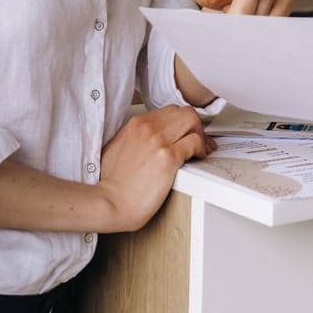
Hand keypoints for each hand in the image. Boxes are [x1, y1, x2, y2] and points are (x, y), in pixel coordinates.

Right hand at [95, 105, 212, 231]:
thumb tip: (150, 138)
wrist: (110, 201)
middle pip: (183, 112)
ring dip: (201, 135)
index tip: (185, 133)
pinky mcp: (168, 157)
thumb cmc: (113, 182)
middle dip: (195, 126)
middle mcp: (148, 127)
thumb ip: (135, 136)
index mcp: (136, 123)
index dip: (181, 122)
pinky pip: (195, 142)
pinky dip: (202, 148)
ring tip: (200, 150)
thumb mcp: (118, 147)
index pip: (169, 111)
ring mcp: (158, 140)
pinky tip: (199, 157)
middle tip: (198, 140)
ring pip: (192, 121)